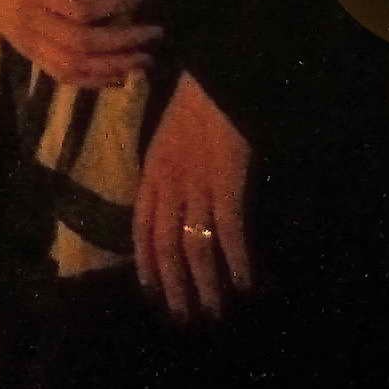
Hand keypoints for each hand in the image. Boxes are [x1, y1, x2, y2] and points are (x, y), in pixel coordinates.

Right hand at [0, 0, 160, 89]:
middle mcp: (28, 20)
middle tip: (155, 33)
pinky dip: (89, 81)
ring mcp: (24, 39)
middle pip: (82, 43)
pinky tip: (116, 79)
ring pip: (71, 66)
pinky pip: (57, 73)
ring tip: (144, 61)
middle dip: (123, 42)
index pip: (82, 9)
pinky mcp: (23, 49)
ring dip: (111, 68)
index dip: (117, 6)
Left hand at [135, 71, 252, 322]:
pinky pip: (228, 232)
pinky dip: (237, 261)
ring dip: (206, 283)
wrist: (222, 73)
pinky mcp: (226, 182)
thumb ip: (169, 169)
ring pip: (194, 246)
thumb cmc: (203, 99)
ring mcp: (196, 184)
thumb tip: (177, 203)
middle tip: (186, 316)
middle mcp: (168, 182)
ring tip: (216, 310)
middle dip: (175, 285)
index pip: (141, 227)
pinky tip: (247, 282)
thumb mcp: (172, 136)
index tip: (153, 291)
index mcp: (152, 170)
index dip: (146, 263)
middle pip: (165, 246)